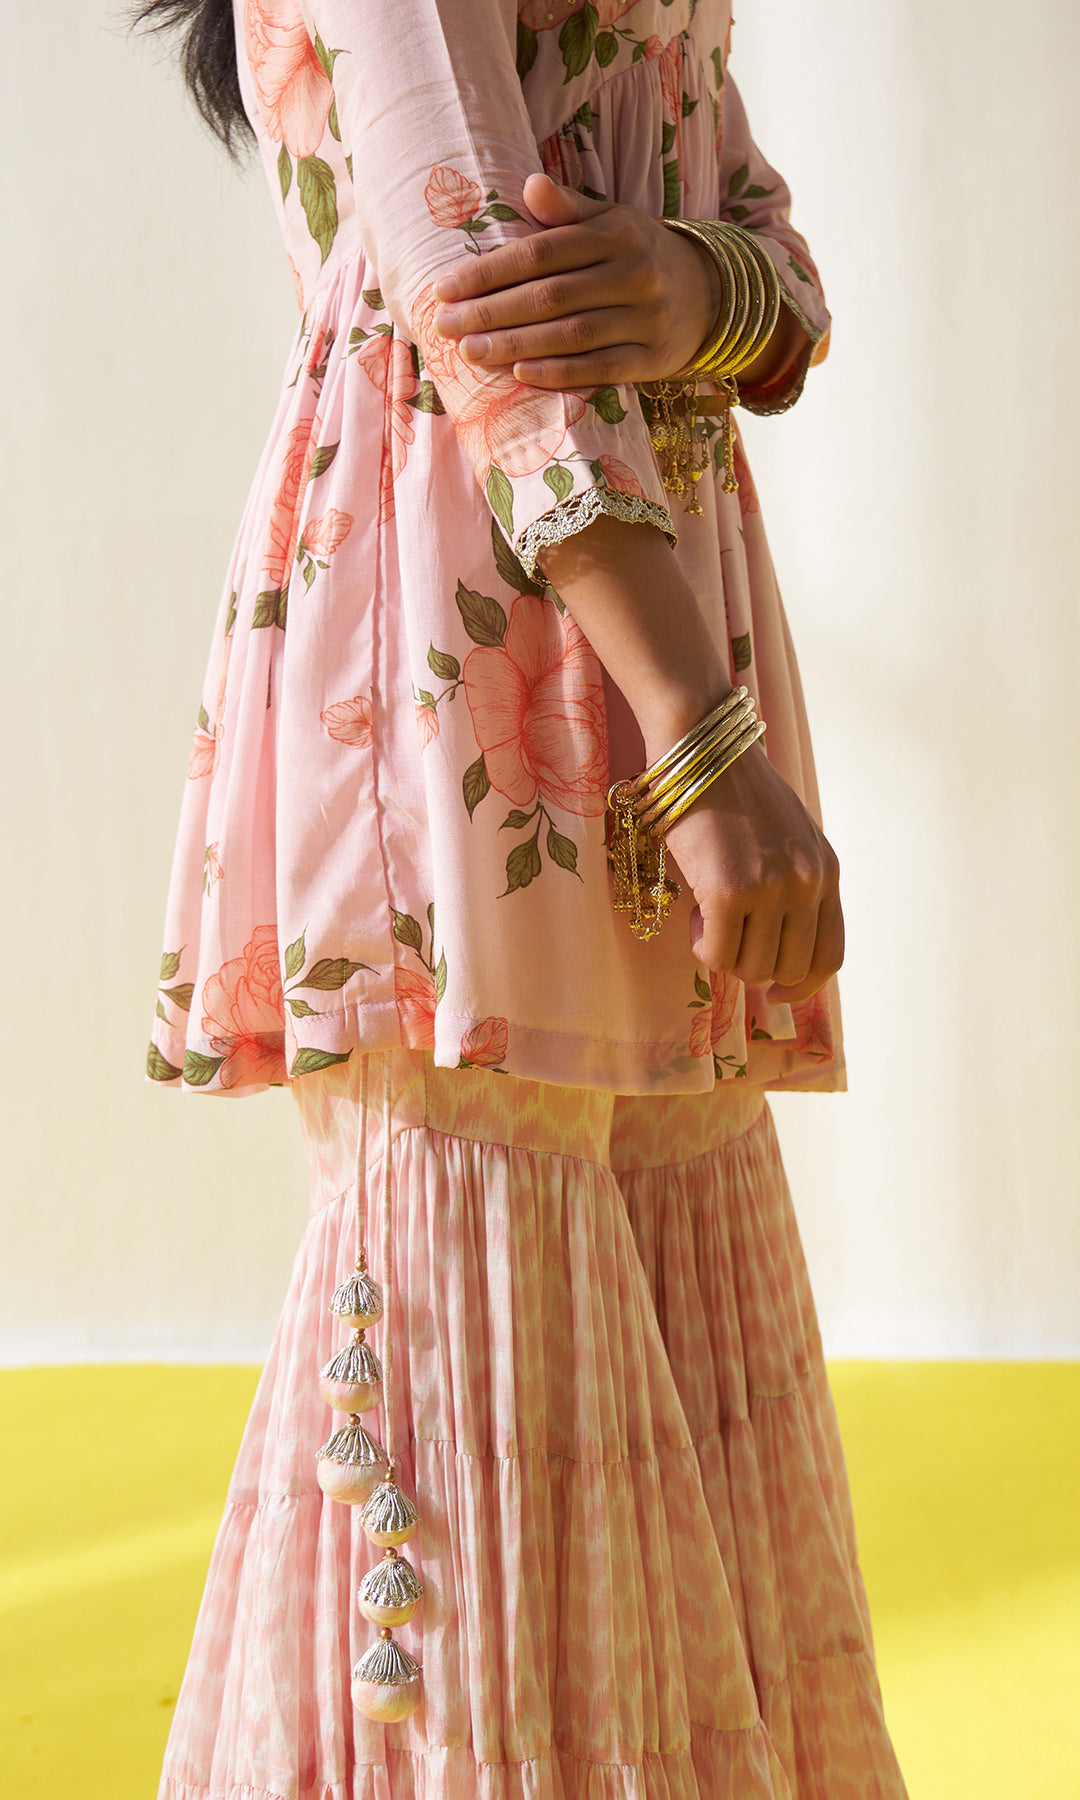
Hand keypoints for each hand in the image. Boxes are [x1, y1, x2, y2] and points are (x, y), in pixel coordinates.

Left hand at [431, 171, 721, 389]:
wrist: (707, 294)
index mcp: (616, 233)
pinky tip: (521, 376)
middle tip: (447, 327)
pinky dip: (559, 374)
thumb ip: (568, 208)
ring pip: (572, 335)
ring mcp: (646, 319)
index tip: (445, 287)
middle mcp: (634, 274)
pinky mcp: (652, 359)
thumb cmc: (638, 254)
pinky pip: (600, 369)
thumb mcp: (610, 221)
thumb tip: (529, 185)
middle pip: (550, 296)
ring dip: (516, 346)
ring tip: (470, 354)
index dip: (490, 271)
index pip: (541, 252)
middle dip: (492, 312)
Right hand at [655, 736, 844, 1005]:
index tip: (777, 993)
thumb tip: (770, 946)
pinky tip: (694, 918)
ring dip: (724, 955)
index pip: (831, 954)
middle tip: (726, 940)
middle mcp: (808, 881)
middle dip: (754, 967)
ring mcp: (772, 887)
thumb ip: (790, 882)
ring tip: (707, 919)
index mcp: (826, 870)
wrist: (699, 745)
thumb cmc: (729, 788)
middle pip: (789, 969)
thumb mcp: (783, 836)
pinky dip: (702, 947)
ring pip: (752, 966)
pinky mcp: (731, 889)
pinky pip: (718, 954)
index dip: (804, 985)